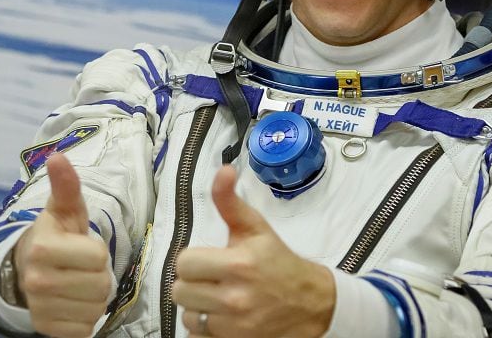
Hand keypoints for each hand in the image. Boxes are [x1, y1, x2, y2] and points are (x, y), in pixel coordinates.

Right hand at [14, 153, 112, 337]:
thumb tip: (58, 156)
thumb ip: (66, 185)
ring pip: (95, 309)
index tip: (82, 246)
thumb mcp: (64, 209)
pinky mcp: (45, 329)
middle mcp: (36, 280)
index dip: (97, 251)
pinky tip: (72, 302)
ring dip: (93, 297)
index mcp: (43, 248)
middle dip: (99, 275)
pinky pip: (84, 329)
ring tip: (78, 283)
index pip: (99, 256)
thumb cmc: (55, 235)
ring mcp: (39, 308)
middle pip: (100, 285)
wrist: (26, 268)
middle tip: (82, 267)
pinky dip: (84, 318)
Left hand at [173, 165, 334, 337]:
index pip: (184, 263)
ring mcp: (235, 327)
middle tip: (212, 278)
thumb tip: (223, 170)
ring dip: (199, 308)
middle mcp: (235, 298)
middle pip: (180, 291)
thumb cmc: (279, 261)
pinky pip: (198, 337)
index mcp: (238, 264)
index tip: (208, 260)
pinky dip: (205, 330)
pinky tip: (221, 317)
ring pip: (188, 316)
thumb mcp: (256, 228)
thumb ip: (231, 202)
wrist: (311, 302)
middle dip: (194, 283)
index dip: (194, 260)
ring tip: (218, 298)